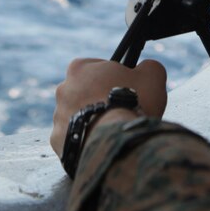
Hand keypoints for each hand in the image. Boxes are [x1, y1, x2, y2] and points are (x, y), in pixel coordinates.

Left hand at [50, 58, 167, 158]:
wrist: (114, 140)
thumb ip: (149, 66)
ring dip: (93, 121)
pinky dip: (86, 141)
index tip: (126, 88)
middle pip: (85, 92)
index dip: (114, 77)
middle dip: (100, 99)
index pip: (97, 67)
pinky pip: (74, 139)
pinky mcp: (58, 141)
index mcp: (80, 68)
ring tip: (113, 131)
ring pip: (78, 117)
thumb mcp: (152, 75)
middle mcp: (63, 90)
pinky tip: (102, 143)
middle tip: (120, 110)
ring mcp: (57, 117)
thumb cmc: (131, 102)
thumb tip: (147, 68)